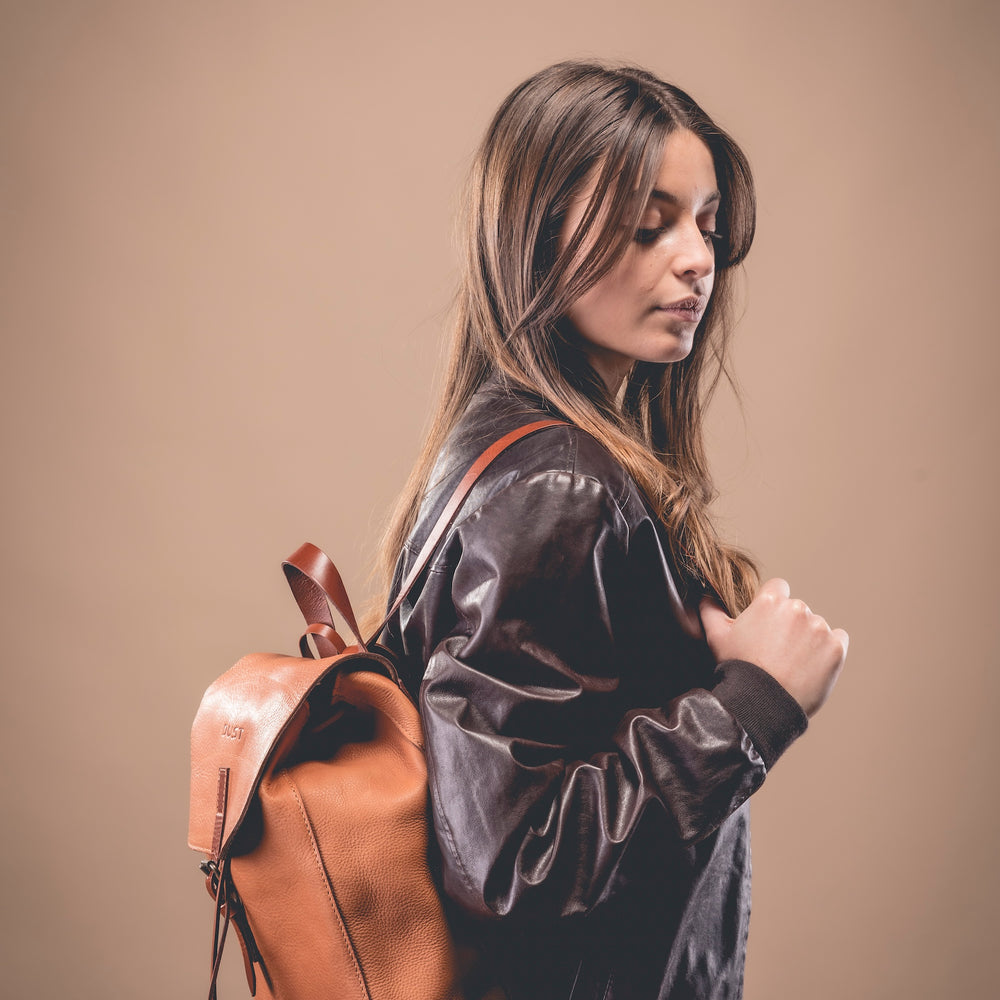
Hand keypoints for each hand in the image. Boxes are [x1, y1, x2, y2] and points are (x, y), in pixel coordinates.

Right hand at [699, 578, 847, 717]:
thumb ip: (710, 610)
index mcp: (770, 601)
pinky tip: (812, 665)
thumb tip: (705, 596)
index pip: (778, 588)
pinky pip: (838, 640)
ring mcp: (819, 628)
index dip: (772, 606)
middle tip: (776, 651)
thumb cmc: (738, 669)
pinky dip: (828, 650)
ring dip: (808, 639)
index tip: (768, 625)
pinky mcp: (836, 647)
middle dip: (789, 625)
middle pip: (797, 609)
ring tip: (793, 664)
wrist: (764, 703)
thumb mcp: (716, 637)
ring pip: (816, 626)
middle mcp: (797, 609)